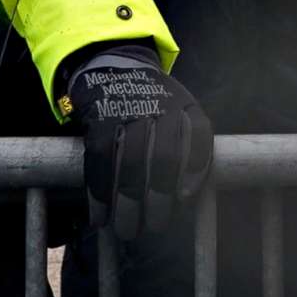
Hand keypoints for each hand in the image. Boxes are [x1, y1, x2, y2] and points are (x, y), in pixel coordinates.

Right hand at [59, 44, 212, 239]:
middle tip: (155, 227)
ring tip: (127, 230)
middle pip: (164, 157)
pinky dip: (99, 192)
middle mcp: (158, 105)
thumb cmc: (152, 101)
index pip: (199, 135)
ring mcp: (127, 110)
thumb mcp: (179, 108)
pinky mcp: (98, 119)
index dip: (195, 169)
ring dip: (128, 202)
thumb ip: (188, 142)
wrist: (111, 66)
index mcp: (183, 103)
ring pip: (131, 162)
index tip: (185, 198)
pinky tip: (100, 216)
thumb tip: (186, 195)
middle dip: (159, 198)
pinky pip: (99, 160)